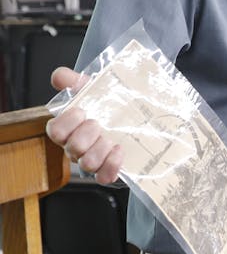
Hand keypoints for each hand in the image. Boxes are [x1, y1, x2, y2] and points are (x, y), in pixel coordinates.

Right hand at [45, 67, 123, 183]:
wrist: (144, 118)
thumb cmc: (113, 106)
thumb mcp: (95, 89)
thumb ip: (75, 81)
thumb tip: (59, 76)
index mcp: (71, 128)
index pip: (55, 130)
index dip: (66, 122)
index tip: (82, 111)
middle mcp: (78, 146)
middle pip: (71, 148)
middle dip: (86, 135)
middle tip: (98, 124)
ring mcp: (94, 160)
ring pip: (87, 164)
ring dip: (100, 150)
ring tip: (112, 139)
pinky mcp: (110, 171)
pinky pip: (104, 177)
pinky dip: (112, 164)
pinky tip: (120, 150)